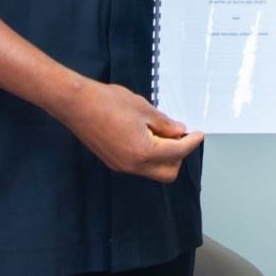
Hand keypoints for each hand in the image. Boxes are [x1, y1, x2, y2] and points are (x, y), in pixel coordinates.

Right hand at [57, 78, 203, 182]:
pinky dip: (150, 154)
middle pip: (168, 172)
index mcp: (143, 152)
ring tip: (162, 131)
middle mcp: (133, 166)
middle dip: (179, 155)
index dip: (191, 142)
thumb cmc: (107, 102)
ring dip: (164, 155)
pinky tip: (147, 135)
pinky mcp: (113, 162)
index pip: (177, 152)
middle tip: (180, 134)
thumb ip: (164, 123)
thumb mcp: (143, 108)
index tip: (198, 134)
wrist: (77, 104)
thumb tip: (179, 131)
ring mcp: (122, 166)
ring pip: (153, 170)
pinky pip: (139, 165)